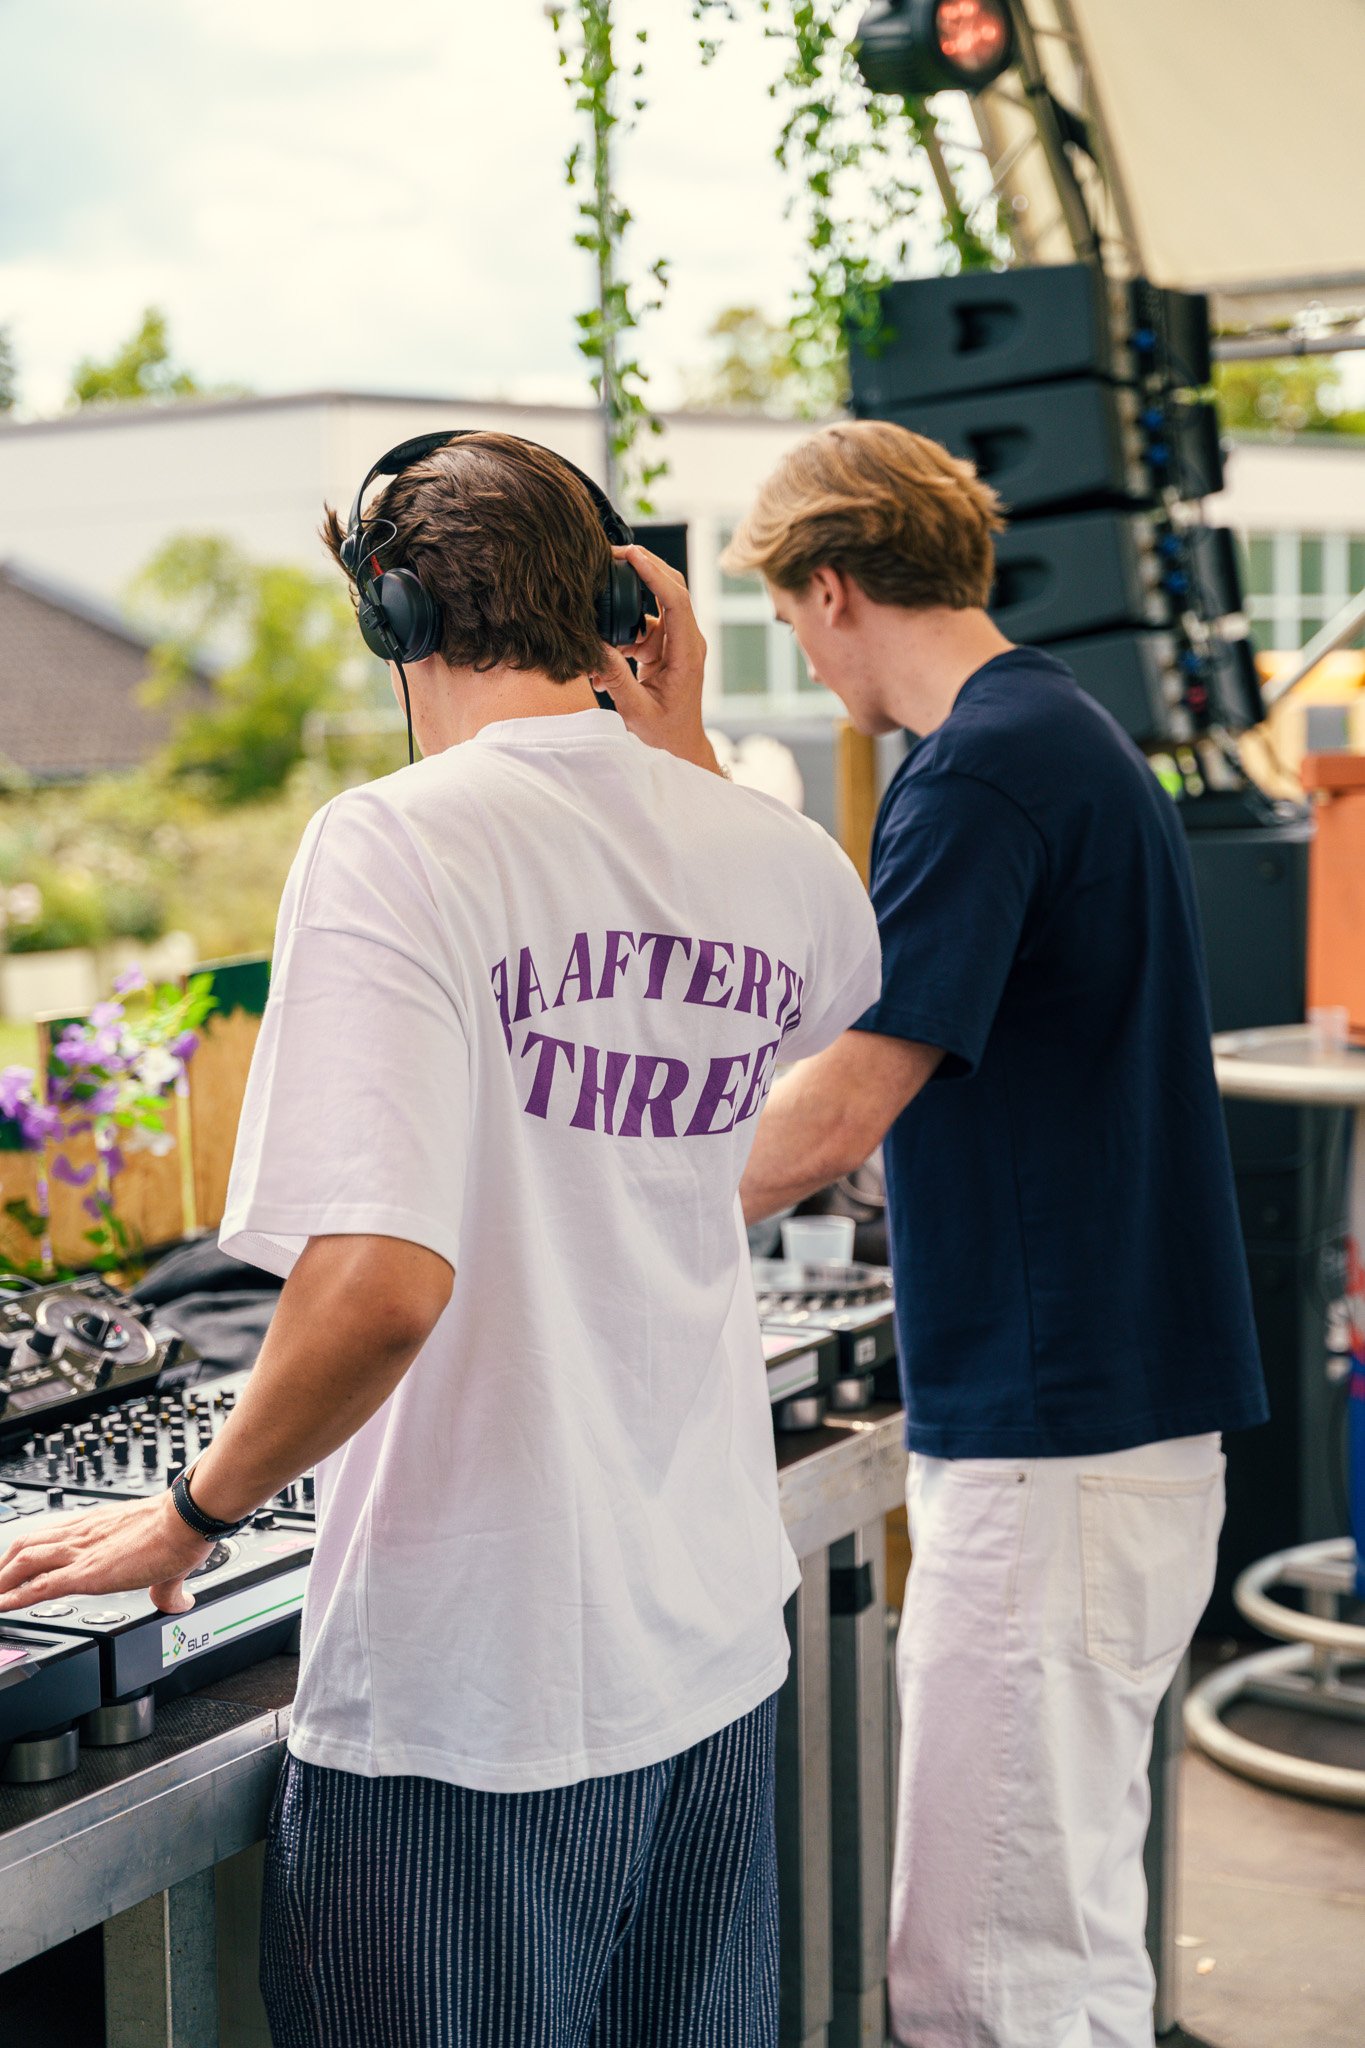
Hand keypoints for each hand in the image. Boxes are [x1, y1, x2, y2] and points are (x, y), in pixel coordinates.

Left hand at [0, 1493, 213, 1616]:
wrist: (185, 1520)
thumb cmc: (178, 1529)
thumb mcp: (168, 1560)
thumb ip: (166, 1586)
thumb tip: (177, 1601)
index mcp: (96, 1526)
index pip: (51, 1535)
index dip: (30, 1551)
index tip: (18, 1565)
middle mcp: (82, 1536)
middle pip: (27, 1544)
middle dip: (4, 1567)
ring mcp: (81, 1553)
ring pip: (24, 1561)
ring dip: (2, 1581)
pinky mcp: (86, 1574)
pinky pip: (39, 1587)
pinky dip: (15, 1598)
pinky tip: (2, 1607)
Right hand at [594, 544, 721, 775]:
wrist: (679, 747)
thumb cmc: (665, 734)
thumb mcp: (636, 710)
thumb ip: (616, 678)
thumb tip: (594, 647)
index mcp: (688, 653)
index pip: (676, 600)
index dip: (654, 573)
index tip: (631, 554)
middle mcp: (686, 641)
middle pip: (669, 588)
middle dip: (642, 568)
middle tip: (611, 553)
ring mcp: (675, 643)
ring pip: (650, 608)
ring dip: (621, 614)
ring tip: (595, 624)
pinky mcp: (663, 648)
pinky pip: (639, 630)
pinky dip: (618, 638)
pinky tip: (601, 660)